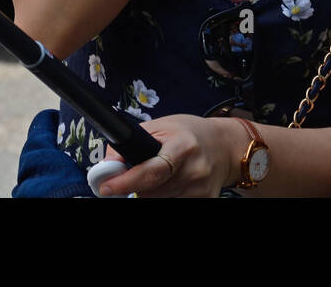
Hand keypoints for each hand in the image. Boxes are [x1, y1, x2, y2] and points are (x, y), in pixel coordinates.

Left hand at [98, 114, 237, 197]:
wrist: (225, 146)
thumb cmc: (190, 134)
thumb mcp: (162, 126)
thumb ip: (134, 141)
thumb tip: (107, 166)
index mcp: (184, 146)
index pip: (152, 171)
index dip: (126, 182)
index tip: (106, 187)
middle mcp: (194, 170)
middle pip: (151, 192)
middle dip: (133, 186)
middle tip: (127, 179)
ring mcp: (200, 190)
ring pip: (158, 201)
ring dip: (148, 193)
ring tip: (155, 177)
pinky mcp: (205, 201)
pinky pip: (172, 204)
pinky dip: (163, 197)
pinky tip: (168, 186)